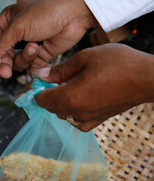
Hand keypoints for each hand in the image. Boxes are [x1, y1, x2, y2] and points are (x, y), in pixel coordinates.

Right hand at [0, 0, 95, 77]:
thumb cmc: (44, 13)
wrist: (73, 15)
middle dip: (6, 63)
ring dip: (25, 58)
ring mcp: (29, 45)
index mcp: (7, 21)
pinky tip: (37, 64)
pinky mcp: (42, 54)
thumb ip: (1, 44)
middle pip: (4, 55)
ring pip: (18, 62)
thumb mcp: (18, 26)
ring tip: (35, 48)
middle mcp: (17, 34)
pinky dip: (34, 68)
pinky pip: (32, 67)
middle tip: (5, 73)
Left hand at [35, 44, 153, 131]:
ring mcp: (89, 118)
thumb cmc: (118, 64)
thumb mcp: (84, 58)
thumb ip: (60, 70)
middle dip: (48, 94)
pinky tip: (80, 99)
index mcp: (69, 97)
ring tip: (69, 86)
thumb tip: (42, 75)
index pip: (41, 100)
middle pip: (51, 108)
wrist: (148, 78)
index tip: (41, 79)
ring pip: (64, 114)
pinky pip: (78, 121)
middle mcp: (77, 112)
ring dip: (61, 102)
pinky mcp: (100, 119)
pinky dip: (74, 112)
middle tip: (54, 78)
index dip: (38, 89)